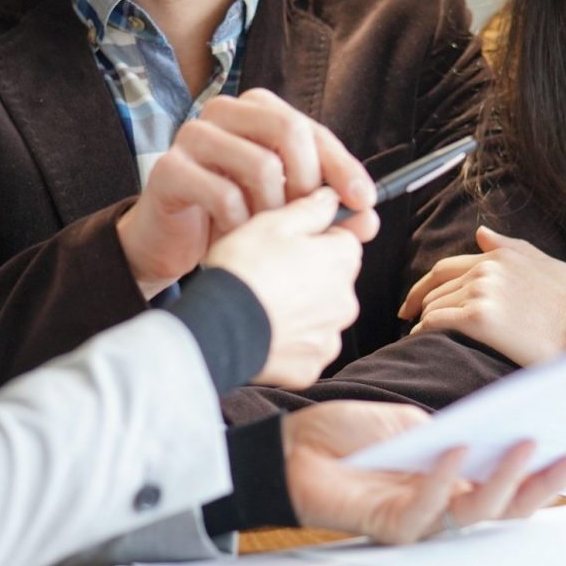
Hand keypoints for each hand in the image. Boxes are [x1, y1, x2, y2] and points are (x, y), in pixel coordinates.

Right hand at [115, 89, 376, 297]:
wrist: (167, 243)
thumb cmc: (228, 218)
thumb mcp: (283, 211)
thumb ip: (325, 211)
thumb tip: (369, 218)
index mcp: (255, 110)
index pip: (311, 129)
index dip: (342, 165)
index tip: (364, 201)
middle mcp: (224, 112)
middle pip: (288, 130)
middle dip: (310, 182)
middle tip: (311, 221)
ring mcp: (193, 136)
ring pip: (260, 164)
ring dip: (274, 211)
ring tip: (267, 236)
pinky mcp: (169, 169)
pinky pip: (224, 194)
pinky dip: (241, 225)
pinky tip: (236, 239)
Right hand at [203, 189, 363, 386]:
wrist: (219, 327)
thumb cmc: (244, 269)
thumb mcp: (273, 223)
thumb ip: (310, 209)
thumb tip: (330, 197)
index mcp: (342, 260)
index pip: (344, 241)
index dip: (316, 239)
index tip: (291, 243)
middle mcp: (346, 301)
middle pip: (334, 281)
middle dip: (310, 276)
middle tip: (270, 273)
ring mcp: (329, 338)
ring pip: (320, 316)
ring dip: (301, 310)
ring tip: (263, 304)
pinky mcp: (310, 367)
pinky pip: (304, 349)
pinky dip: (289, 342)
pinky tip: (264, 330)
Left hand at [282, 401, 565, 543]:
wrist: (290, 447)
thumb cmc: (347, 435)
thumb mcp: (410, 422)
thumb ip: (452, 432)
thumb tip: (498, 428)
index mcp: (453, 481)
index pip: (511, 482)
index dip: (547, 468)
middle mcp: (443, 506)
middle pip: (506, 506)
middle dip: (545, 481)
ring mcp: (419, 519)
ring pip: (474, 513)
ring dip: (504, 478)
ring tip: (526, 444)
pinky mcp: (387, 526)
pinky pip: (424, 512)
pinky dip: (442, 480)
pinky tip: (457, 450)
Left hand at [399, 226, 565, 365]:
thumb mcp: (549, 265)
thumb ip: (513, 248)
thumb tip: (481, 234)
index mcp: (500, 256)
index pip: (446, 267)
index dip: (425, 285)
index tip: (413, 302)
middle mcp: (487, 269)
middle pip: (436, 287)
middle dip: (422, 305)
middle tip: (409, 320)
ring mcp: (481, 291)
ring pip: (434, 305)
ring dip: (423, 321)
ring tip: (420, 336)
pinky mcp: (478, 318)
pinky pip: (436, 322)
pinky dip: (423, 331)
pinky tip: (421, 340)